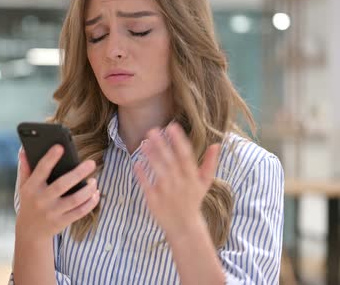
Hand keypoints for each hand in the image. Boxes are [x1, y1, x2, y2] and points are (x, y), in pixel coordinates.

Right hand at [15, 146, 99, 239]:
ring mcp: (53, 212)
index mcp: (31, 188)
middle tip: (91, 163)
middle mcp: (42, 200)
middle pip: (63, 184)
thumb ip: (25, 167)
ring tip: (94, 180)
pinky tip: (95, 193)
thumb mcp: (23, 186)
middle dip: (79, 173)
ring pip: (75, 199)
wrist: (29, 232)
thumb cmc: (29, 202)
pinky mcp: (62, 222)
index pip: (41, 170)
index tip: (60, 147)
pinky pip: (80, 212)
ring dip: (88, 189)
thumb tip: (23, 149)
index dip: (50, 158)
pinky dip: (90, 202)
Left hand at [134, 123, 219, 239]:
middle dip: (161, 145)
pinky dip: (142, 175)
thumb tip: (216, 144)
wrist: (184, 227)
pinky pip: (147, 185)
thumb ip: (210, 163)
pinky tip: (136, 163)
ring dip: (151, 156)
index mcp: (192, 178)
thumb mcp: (204, 183)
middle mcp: (180, 184)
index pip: (185, 156)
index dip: (179, 141)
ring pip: (158, 171)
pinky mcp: (154, 201)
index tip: (172, 126)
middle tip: (152, 130)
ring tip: (144, 142)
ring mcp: (166, 193)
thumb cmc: (192, 200)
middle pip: (170, 161)